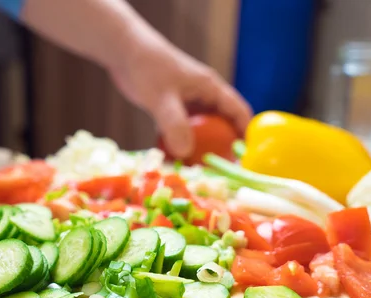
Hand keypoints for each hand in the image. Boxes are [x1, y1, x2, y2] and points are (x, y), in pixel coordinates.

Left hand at [109, 37, 252, 158]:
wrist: (124, 52)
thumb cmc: (147, 68)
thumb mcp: (162, 98)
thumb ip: (175, 124)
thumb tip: (185, 153)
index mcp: (211, 89)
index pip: (239, 113)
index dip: (247, 135)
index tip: (246, 159)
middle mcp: (203, 97)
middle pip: (222, 126)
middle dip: (223, 148)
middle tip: (219, 172)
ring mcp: (187, 104)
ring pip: (201, 131)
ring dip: (200, 149)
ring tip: (198, 172)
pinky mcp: (172, 109)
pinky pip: (181, 131)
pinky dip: (180, 144)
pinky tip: (173, 161)